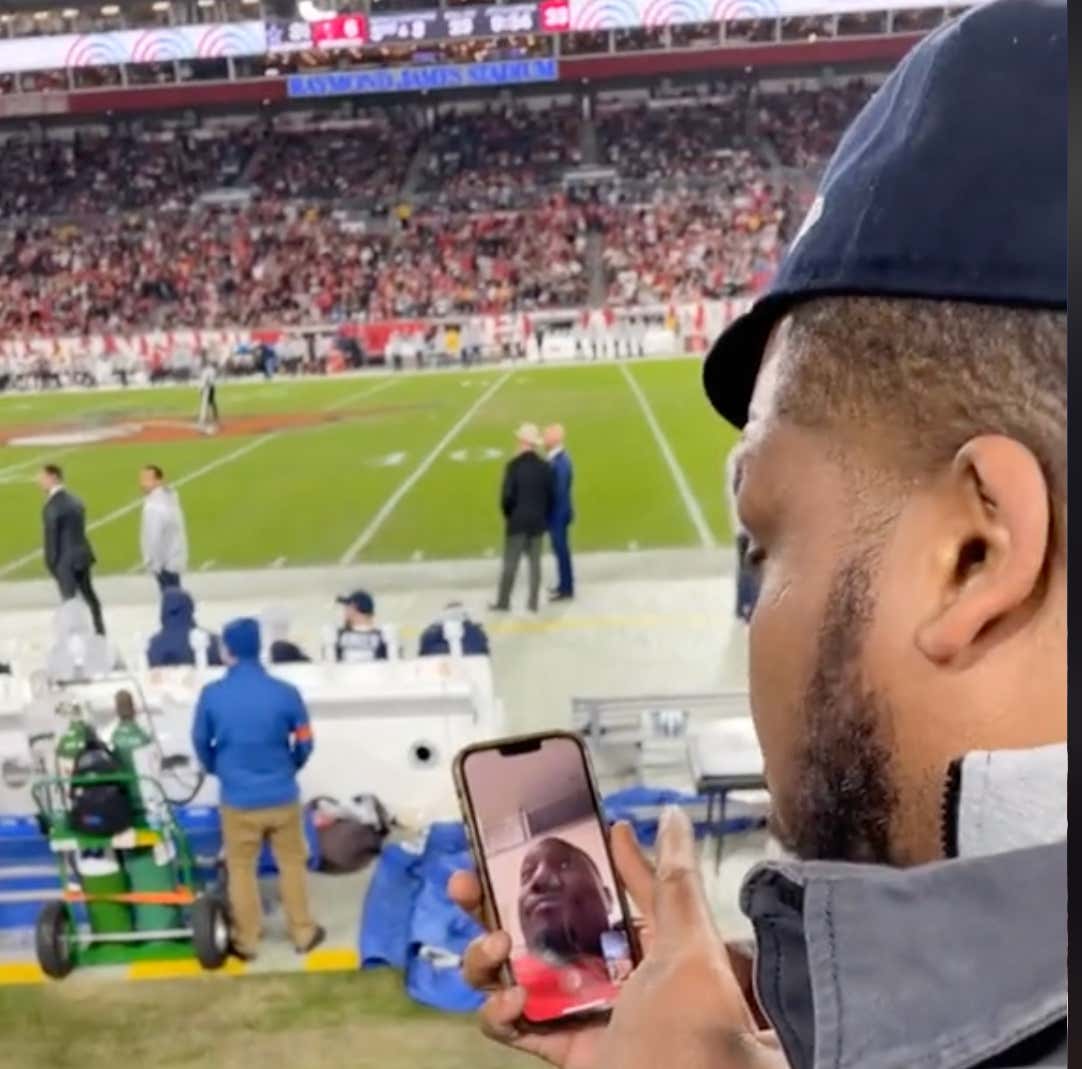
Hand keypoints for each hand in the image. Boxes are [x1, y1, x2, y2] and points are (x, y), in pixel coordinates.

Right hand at [449, 817, 771, 1068]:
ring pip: (510, 971)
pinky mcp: (557, 1047)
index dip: (562, 859)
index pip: (593, 888)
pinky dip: (498, 1012)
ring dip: (486, 955)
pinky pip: (510, 1025)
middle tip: (467, 883)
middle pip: (536, 925)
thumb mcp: (691, 944)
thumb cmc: (697, 1030)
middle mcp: (602, 970)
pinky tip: (513, 1000)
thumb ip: (675, 880)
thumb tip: (671, 815)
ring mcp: (575, 1008)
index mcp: (638, 938)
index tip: (530, 833)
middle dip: (493, 901)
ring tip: (495, 944)